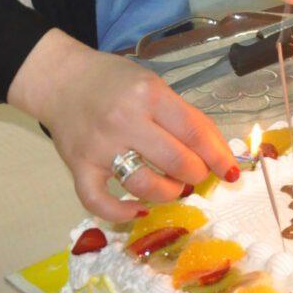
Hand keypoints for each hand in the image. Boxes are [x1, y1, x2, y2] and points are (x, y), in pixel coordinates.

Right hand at [9, 29, 239, 221]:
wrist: (62, 80)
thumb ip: (184, 116)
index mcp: (150, 96)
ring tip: (175, 187)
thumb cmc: (115, 81)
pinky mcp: (78, 167)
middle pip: (175, 161)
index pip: (194, 132)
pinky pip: (99, 202)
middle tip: (197, 175)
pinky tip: (138, 210)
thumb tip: (219, 151)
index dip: (217, 157)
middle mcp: (125, 121)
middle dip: (196, 175)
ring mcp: (99, 147)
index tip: (230, 171)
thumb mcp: (155, 85)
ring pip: (144, 185)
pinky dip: (121, 213)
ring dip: (169, 193)